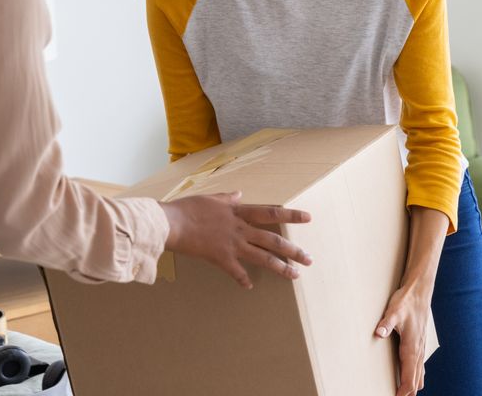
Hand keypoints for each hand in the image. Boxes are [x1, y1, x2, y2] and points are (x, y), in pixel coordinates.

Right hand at [159, 191, 311, 288]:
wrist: (172, 223)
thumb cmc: (188, 208)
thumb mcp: (210, 198)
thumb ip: (227, 198)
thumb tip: (239, 193)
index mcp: (238, 212)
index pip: (270, 212)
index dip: (290, 216)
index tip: (308, 218)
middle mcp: (240, 229)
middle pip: (272, 240)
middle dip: (293, 250)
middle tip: (309, 259)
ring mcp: (232, 245)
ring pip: (262, 257)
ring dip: (280, 267)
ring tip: (295, 275)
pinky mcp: (221, 258)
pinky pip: (236, 272)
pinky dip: (243, 279)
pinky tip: (250, 286)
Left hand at [374, 283, 432, 395]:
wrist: (420, 292)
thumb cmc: (406, 302)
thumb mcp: (394, 311)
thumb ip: (386, 323)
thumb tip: (378, 333)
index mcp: (411, 347)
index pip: (409, 377)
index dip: (403, 390)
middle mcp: (418, 350)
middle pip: (416, 380)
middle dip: (408, 392)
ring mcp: (421, 347)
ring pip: (420, 374)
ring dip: (413, 385)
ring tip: (406, 394)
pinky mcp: (420, 343)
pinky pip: (420, 365)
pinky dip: (417, 376)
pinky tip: (414, 378)